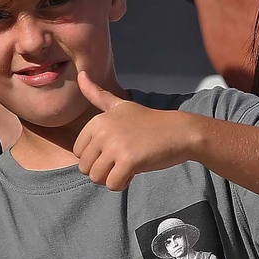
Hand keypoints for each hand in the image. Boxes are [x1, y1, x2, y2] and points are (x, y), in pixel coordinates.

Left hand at [73, 71, 198, 189]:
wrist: (180, 132)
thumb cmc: (149, 123)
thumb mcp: (120, 105)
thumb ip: (97, 94)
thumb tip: (81, 74)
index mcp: (97, 121)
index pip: (79, 153)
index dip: (97, 157)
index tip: (116, 148)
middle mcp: (103, 131)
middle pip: (85, 168)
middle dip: (103, 170)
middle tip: (123, 159)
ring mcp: (115, 146)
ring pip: (96, 178)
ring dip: (112, 178)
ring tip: (128, 165)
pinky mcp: (128, 161)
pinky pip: (112, 185)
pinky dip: (122, 184)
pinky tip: (134, 172)